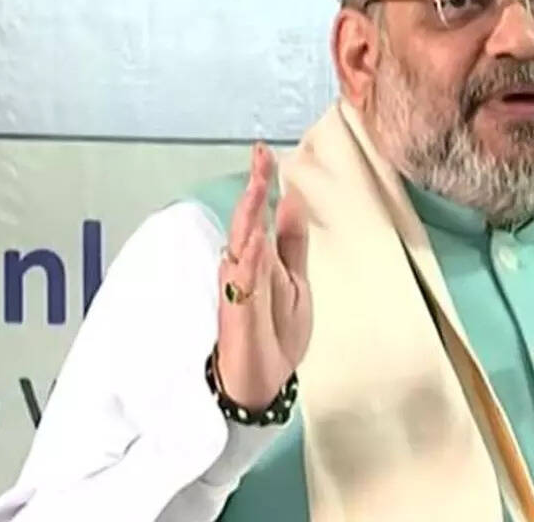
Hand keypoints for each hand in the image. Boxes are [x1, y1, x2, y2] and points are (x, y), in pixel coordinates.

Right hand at [216, 142, 311, 408]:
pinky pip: (243, 281)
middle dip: (254, 188)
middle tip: (260, 156)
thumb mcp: (295, 278)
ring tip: (259, 183)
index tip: (265, 153)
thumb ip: (292, 241)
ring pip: (243, 244)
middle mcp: (244, 268)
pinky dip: (250, 258)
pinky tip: (257, 237)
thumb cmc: (276, 330)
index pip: (258, 213)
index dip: (261, 184)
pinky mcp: (238, 311)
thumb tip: (292, 200)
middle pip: (247, 220)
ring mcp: (239, 289)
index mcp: (258, 258)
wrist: (265, 380)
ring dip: (250, 213)